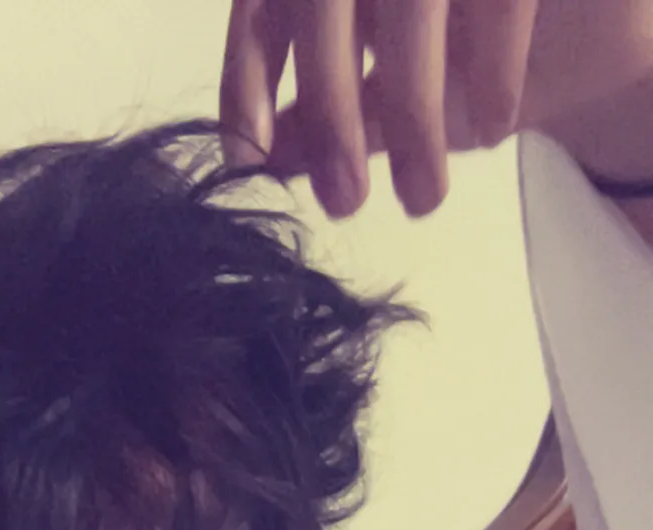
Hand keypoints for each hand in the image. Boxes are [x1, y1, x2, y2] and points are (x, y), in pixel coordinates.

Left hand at [220, 0, 540, 217]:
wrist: (584, 26)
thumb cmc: (467, 52)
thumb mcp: (386, 88)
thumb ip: (322, 113)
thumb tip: (262, 158)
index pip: (265, 7)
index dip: (249, 83)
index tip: (249, 166)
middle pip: (327, 1)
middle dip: (331, 112)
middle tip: (344, 205)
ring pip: (413, 5)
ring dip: (413, 114)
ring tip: (424, 198)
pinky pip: (502, 1)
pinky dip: (492, 73)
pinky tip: (494, 132)